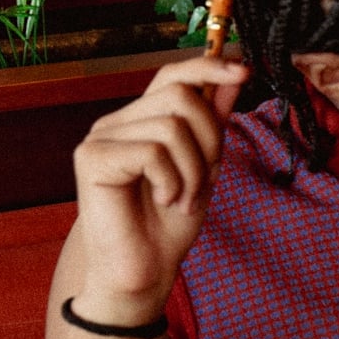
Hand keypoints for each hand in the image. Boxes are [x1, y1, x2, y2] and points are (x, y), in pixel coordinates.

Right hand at [71, 57, 248, 322]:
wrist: (145, 271)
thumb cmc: (168, 225)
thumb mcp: (204, 167)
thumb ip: (213, 122)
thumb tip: (234, 74)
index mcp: (141, 120)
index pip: (174, 75)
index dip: (209, 66)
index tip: (245, 70)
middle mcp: (118, 121)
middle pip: (181, 96)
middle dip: (209, 140)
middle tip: (205, 183)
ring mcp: (102, 137)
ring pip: (171, 125)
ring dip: (193, 170)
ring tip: (183, 199)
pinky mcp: (92, 157)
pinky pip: (152, 151)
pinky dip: (171, 180)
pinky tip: (164, 201)